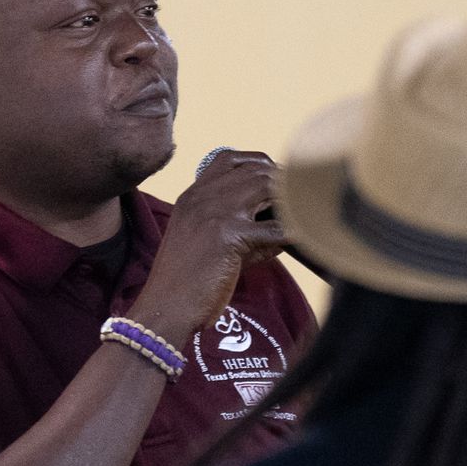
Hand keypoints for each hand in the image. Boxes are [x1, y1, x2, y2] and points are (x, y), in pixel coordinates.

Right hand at [127, 150, 288, 347]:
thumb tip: (282, 222)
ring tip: (300, 219)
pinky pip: (276, 227)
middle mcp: (203, 197)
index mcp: (193, 195)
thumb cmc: (186, 281)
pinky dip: (292, 235)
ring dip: (290, 203)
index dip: (259, 164)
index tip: (276, 180)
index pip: (230, 158)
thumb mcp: (203, 240)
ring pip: (268, 188)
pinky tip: (299, 243)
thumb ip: (236, 223)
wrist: (166, 307)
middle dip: (283, 184)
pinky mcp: (230, 236)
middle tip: (300, 203)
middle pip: (256, 170)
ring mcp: (216, 213)